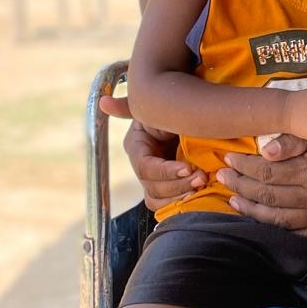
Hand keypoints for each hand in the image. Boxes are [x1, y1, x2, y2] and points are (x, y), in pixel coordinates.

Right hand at [99, 94, 205, 210]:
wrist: (193, 117)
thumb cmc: (175, 108)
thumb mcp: (156, 108)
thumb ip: (129, 107)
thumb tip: (104, 103)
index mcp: (136, 146)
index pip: (144, 167)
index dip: (165, 171)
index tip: (188, 168)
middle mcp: (142, 165)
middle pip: (152, 187)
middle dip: (178, 185)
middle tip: (202, 177)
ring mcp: (153, 178)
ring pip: (158, 199)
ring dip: (179, 197)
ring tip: (202, 186)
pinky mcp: (167, 188)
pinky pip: (166, 205)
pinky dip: (181, 203)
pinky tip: (199, 196)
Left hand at [216, 132, 306, 238]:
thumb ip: (295, 141)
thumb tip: (264, 153)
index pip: (266, 173)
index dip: (243, 166)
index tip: (228, 159)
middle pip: (267, 196)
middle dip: (240, 186)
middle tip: (223, 177)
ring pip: (278, 219)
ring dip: (252, 210)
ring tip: (233, 200)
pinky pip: (299, 232)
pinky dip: (279, 226)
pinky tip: (265, 216)